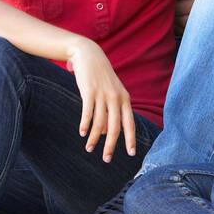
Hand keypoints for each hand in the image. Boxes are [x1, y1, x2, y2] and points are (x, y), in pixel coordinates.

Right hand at [66, 39, 136, 161]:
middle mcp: (116, 98)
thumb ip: (110, 112)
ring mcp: (103, 94)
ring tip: (89, 149)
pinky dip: (85, 124)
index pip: (130, 123)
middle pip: (115, 127)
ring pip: (100, 123)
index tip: (131, 154)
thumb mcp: (109, 93)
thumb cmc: (100, 77)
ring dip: (94, 138)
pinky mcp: (89, 91)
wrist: (89, 54)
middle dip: (111, 146)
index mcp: (124, 99)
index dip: (131, 139)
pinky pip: (88, 112)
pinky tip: (82, 133)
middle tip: (106, 159)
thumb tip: (104, 134)